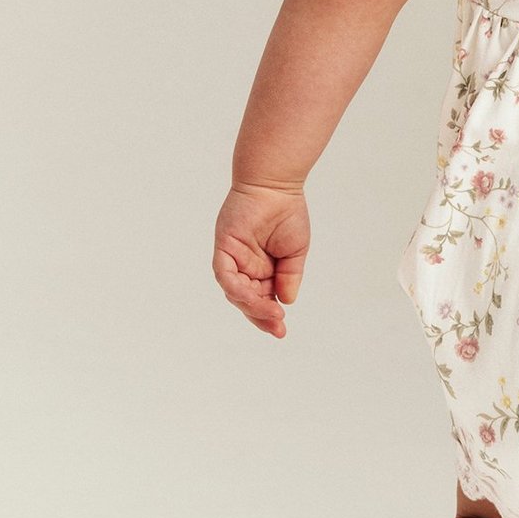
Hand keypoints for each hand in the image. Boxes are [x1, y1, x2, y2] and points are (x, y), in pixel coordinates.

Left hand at [212, 183, 310, 337]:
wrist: (276, 186)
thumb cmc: (287, 213)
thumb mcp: (295, 252)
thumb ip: (289, 277)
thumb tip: (286, 301)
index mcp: (262, 269)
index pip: (262, 299)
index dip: (269, 316)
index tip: (282, 331)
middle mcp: (245, 267)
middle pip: (247, 300)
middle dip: (261, 316)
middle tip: (277, 329)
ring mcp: (233, 259)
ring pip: (235, 292)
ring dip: (252, 305)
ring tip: (272, 314)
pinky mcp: (223, 248)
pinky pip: (225, 275)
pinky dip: (236, 288)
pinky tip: (252, 297)